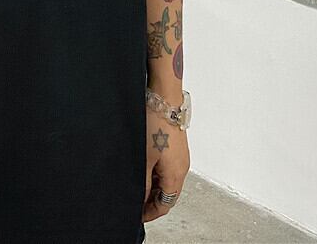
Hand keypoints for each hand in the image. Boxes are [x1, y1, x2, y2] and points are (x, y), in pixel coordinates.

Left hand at [143, 107, 189, 221]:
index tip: (138, 215)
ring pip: (167, 181)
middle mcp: (181, 169)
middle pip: (168, 194)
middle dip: (152, 201)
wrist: (164, 101)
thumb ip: (142, 181)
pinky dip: (156, 174)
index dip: (151, 213)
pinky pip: (167, 168)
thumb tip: (139, 197)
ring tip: (136, 185)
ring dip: (153, 187)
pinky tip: (143, 168)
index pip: (165, 204)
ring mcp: (180, 158)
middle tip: (135, 201)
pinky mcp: (176, 148)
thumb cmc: (156, 125)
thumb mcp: (144, 157)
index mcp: (176, 175)